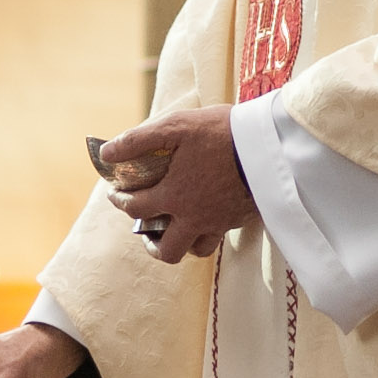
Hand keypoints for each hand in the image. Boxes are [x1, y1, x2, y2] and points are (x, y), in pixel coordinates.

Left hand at [106, 105, 255, 263]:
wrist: (271, 143)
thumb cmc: (222, 131)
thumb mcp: (175, 126)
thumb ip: (138, 140)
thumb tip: (106, 153)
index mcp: (174, 197)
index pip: (135, 209)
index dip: (119, 201)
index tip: (115, 193)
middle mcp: (195, 218)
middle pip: (166, 250)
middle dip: (151, 245)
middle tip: (146, 231)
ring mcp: (221, 222)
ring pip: (196, 249)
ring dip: (182, 243)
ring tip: (176, 228)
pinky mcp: (242, 219)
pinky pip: (221, 236)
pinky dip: (209, 232)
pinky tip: (207, 215)